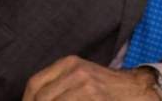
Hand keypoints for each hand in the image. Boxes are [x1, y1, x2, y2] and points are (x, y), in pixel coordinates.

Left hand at [22, 55, 158, 100]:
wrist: (134, 90)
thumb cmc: (103, 88)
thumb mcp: (79, 77)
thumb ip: (58, 85)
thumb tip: (31, 99)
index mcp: (70, 63)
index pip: (34, 84)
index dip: (27, 100)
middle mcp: (77, 71)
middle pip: (41, 98)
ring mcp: (86, 87)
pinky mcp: (95, 99)